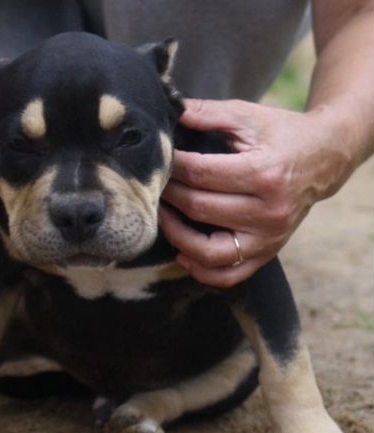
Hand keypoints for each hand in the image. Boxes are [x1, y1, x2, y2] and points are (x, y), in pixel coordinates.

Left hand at [159, 98, 353, 286]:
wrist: (325, 158)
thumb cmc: (282, 134)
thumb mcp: (249, 116)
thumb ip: (208, 113)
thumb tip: (169, 111)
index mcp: (265, 173)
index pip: (200, 174)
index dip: (172, 166)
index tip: (158, 159)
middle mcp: (269, 212)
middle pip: (199, 209)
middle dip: (168, 195)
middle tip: (154, 185)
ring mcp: (269, 238)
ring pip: (208, 252)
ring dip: (176, 235)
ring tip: (163, 215)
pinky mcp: (268, 253)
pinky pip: (228, 275)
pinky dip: (201, 269)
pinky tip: (183, 252)